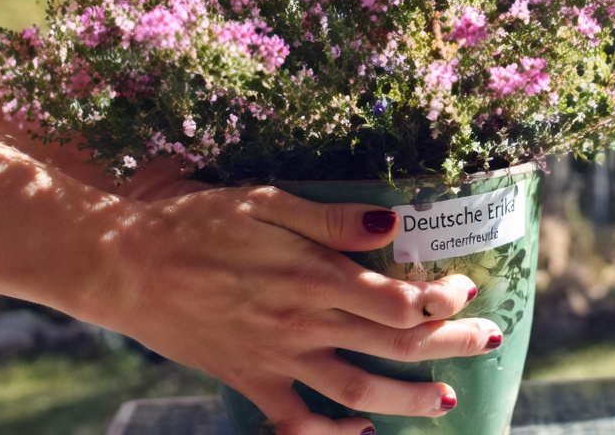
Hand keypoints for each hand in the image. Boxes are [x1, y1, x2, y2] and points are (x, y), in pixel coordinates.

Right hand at [88, 186, 501, 434]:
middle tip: (490, 340)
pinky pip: (295, 421)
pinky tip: (358, 431)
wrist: (124, 265)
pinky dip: (329, 434)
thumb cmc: (195, 223)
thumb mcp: (264, 202)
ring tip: (446, 402)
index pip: (397, 299)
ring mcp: (275, 358)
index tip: (465, 287)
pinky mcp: (248, 379)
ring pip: (357, 389)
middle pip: (392, 344)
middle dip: (450, 345)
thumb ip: (331, 218)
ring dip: (407, 399)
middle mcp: (302, 323)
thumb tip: (392, 223)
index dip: (441, 299)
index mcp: (312, 275)